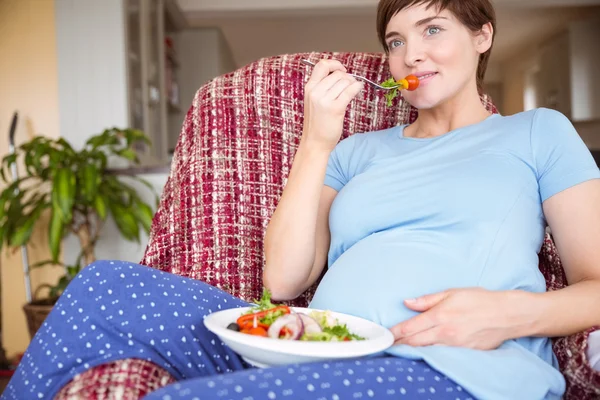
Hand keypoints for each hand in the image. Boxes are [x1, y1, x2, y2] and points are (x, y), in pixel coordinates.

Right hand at [302, 59, 363, 150]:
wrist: (315, 142)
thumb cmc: (316, 123)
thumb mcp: (314, 101)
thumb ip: (322, 88)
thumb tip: (341, 75)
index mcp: (309, 88)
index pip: (322, 65)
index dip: (335, 64)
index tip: (342, 69)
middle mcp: (315, 92)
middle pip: (337, 74)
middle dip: (348, 77)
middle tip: (350, 85)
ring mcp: (325, 100)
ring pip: (345, 81)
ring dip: (353, 83)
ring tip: (353, 90)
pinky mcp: (335, 108)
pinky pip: (350, 91)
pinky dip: (357, 87)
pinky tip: (358, 89)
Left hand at [390, 288, 521, 349]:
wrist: (508, 314)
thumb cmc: (480, 299)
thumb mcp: (452, 293)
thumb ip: (428, 300)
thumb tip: (408, 302)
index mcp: (440, 315)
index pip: (410, 328)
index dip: (395, 333)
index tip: (385, 336)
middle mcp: (445, 332)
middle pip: (415, 342)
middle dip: (400, 344)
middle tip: (387, 345)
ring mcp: (455, 345)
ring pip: (427, 350)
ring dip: (413, 350)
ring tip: (401, 348)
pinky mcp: (465, 352)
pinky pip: (442, 354)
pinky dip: (430, 353)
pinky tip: (424, 351)